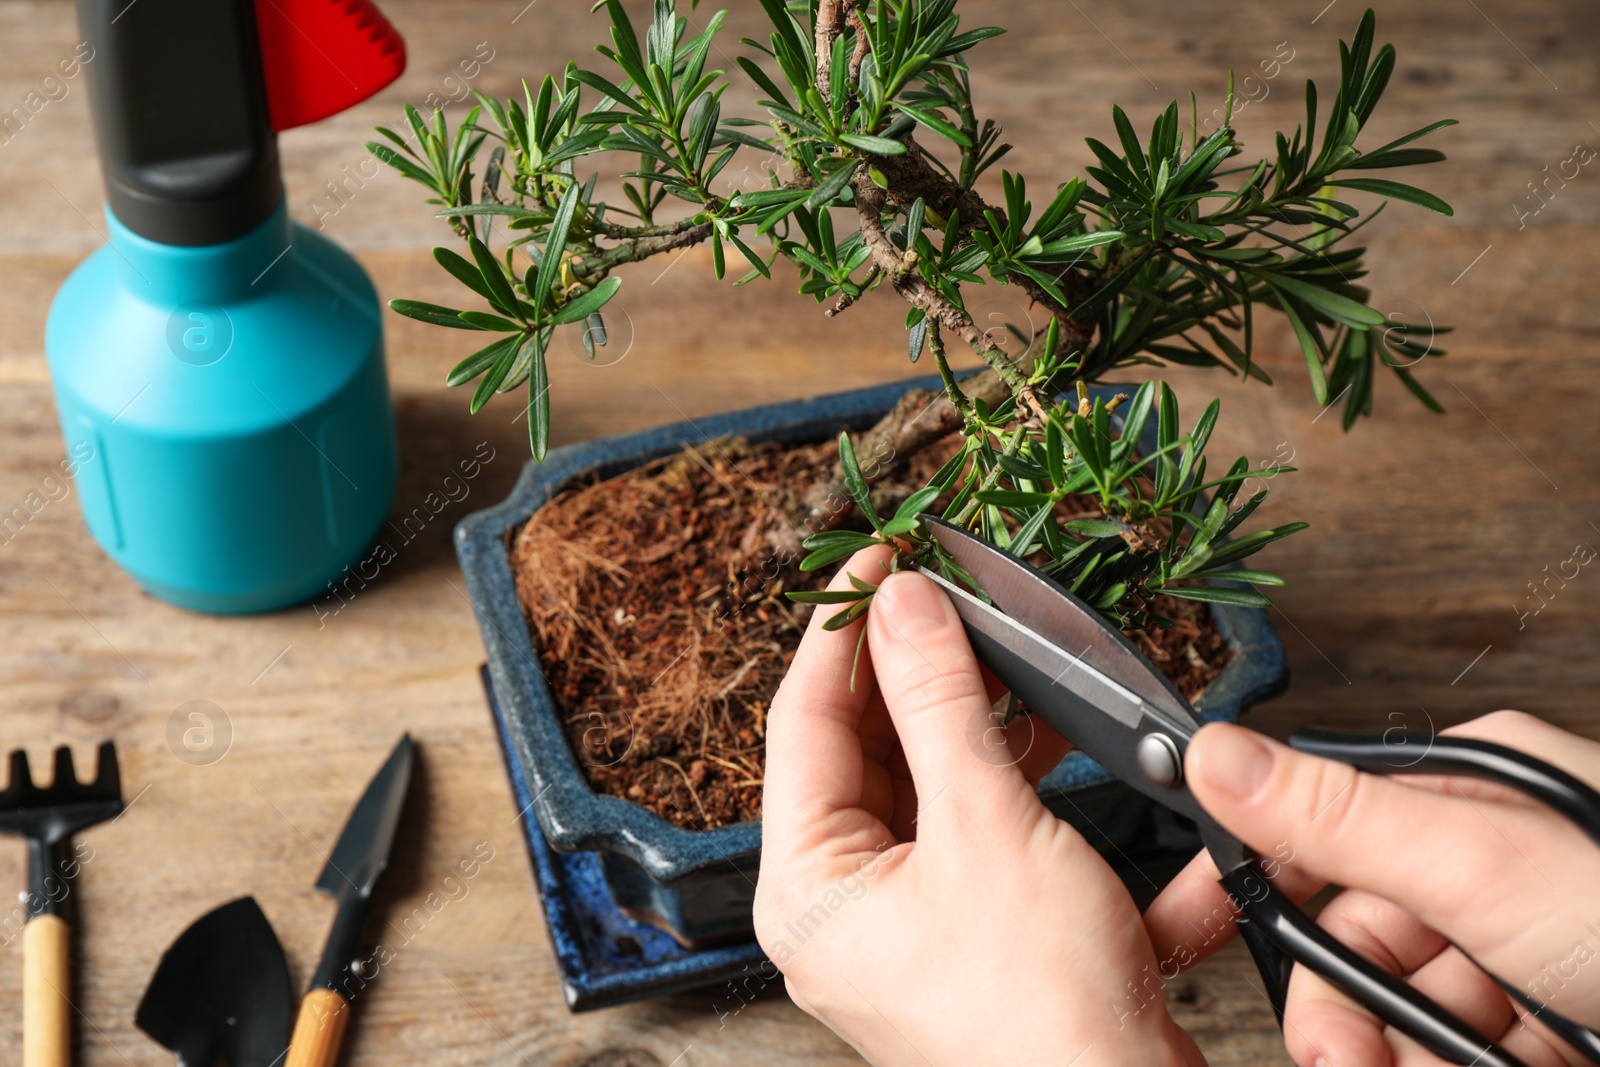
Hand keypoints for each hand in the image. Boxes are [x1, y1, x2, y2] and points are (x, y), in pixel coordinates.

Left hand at [756, 547, 1203, 1066]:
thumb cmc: (1044, 1019)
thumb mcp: (988, 827)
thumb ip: (940, 702)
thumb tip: (902, 606)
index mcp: (811, 886)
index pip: (804, 720)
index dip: (842, 629)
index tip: (881, 557)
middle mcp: (848, 905)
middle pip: (869, 747)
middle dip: (922, 670)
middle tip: (955, 596)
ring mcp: (914, 920)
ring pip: (936, 784)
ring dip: (985, 725)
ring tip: (1016, 659)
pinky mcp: (981, 931)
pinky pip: (992, 832)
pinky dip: (1035, 793)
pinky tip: (1072, 747)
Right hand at [1146, 712, 1599, 1065]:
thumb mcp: (1483, 868)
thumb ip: (1336, 815)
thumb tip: (1213, 754)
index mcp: (1471, 785)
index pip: (1323, 829)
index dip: (1276, 902)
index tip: (1239, 955)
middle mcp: (1492, 853)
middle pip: (1358, 933)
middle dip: (1348, 1010)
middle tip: (1350, 1063)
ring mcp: (1524, 938)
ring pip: (1404, 1003)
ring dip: (1400, 1054)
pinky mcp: (1546, 1011)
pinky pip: (1455, 1042)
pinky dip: (1448, 1065)